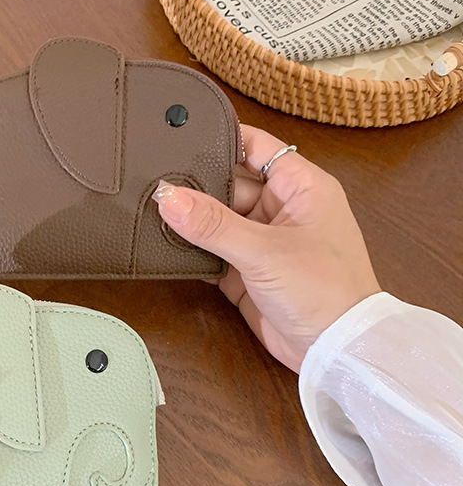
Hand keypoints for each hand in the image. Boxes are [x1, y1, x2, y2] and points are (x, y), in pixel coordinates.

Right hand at [154, 124, 380, 371]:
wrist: (333, 351)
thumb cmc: (323, 289)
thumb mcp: (264, 250)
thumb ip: (212, 223)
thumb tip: (168, 196)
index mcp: (301, 187)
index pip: (256, 147)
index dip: (221, 138)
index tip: (180, 133)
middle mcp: (282, 209)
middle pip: (229, 184)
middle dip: (196, 185)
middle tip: (155, 180)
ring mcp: (264, 242)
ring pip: (218, 220)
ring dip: (192, 221)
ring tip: (152, 210)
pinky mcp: (247, 272)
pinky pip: (213, 251)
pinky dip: (193, 250)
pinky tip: (165, 244)